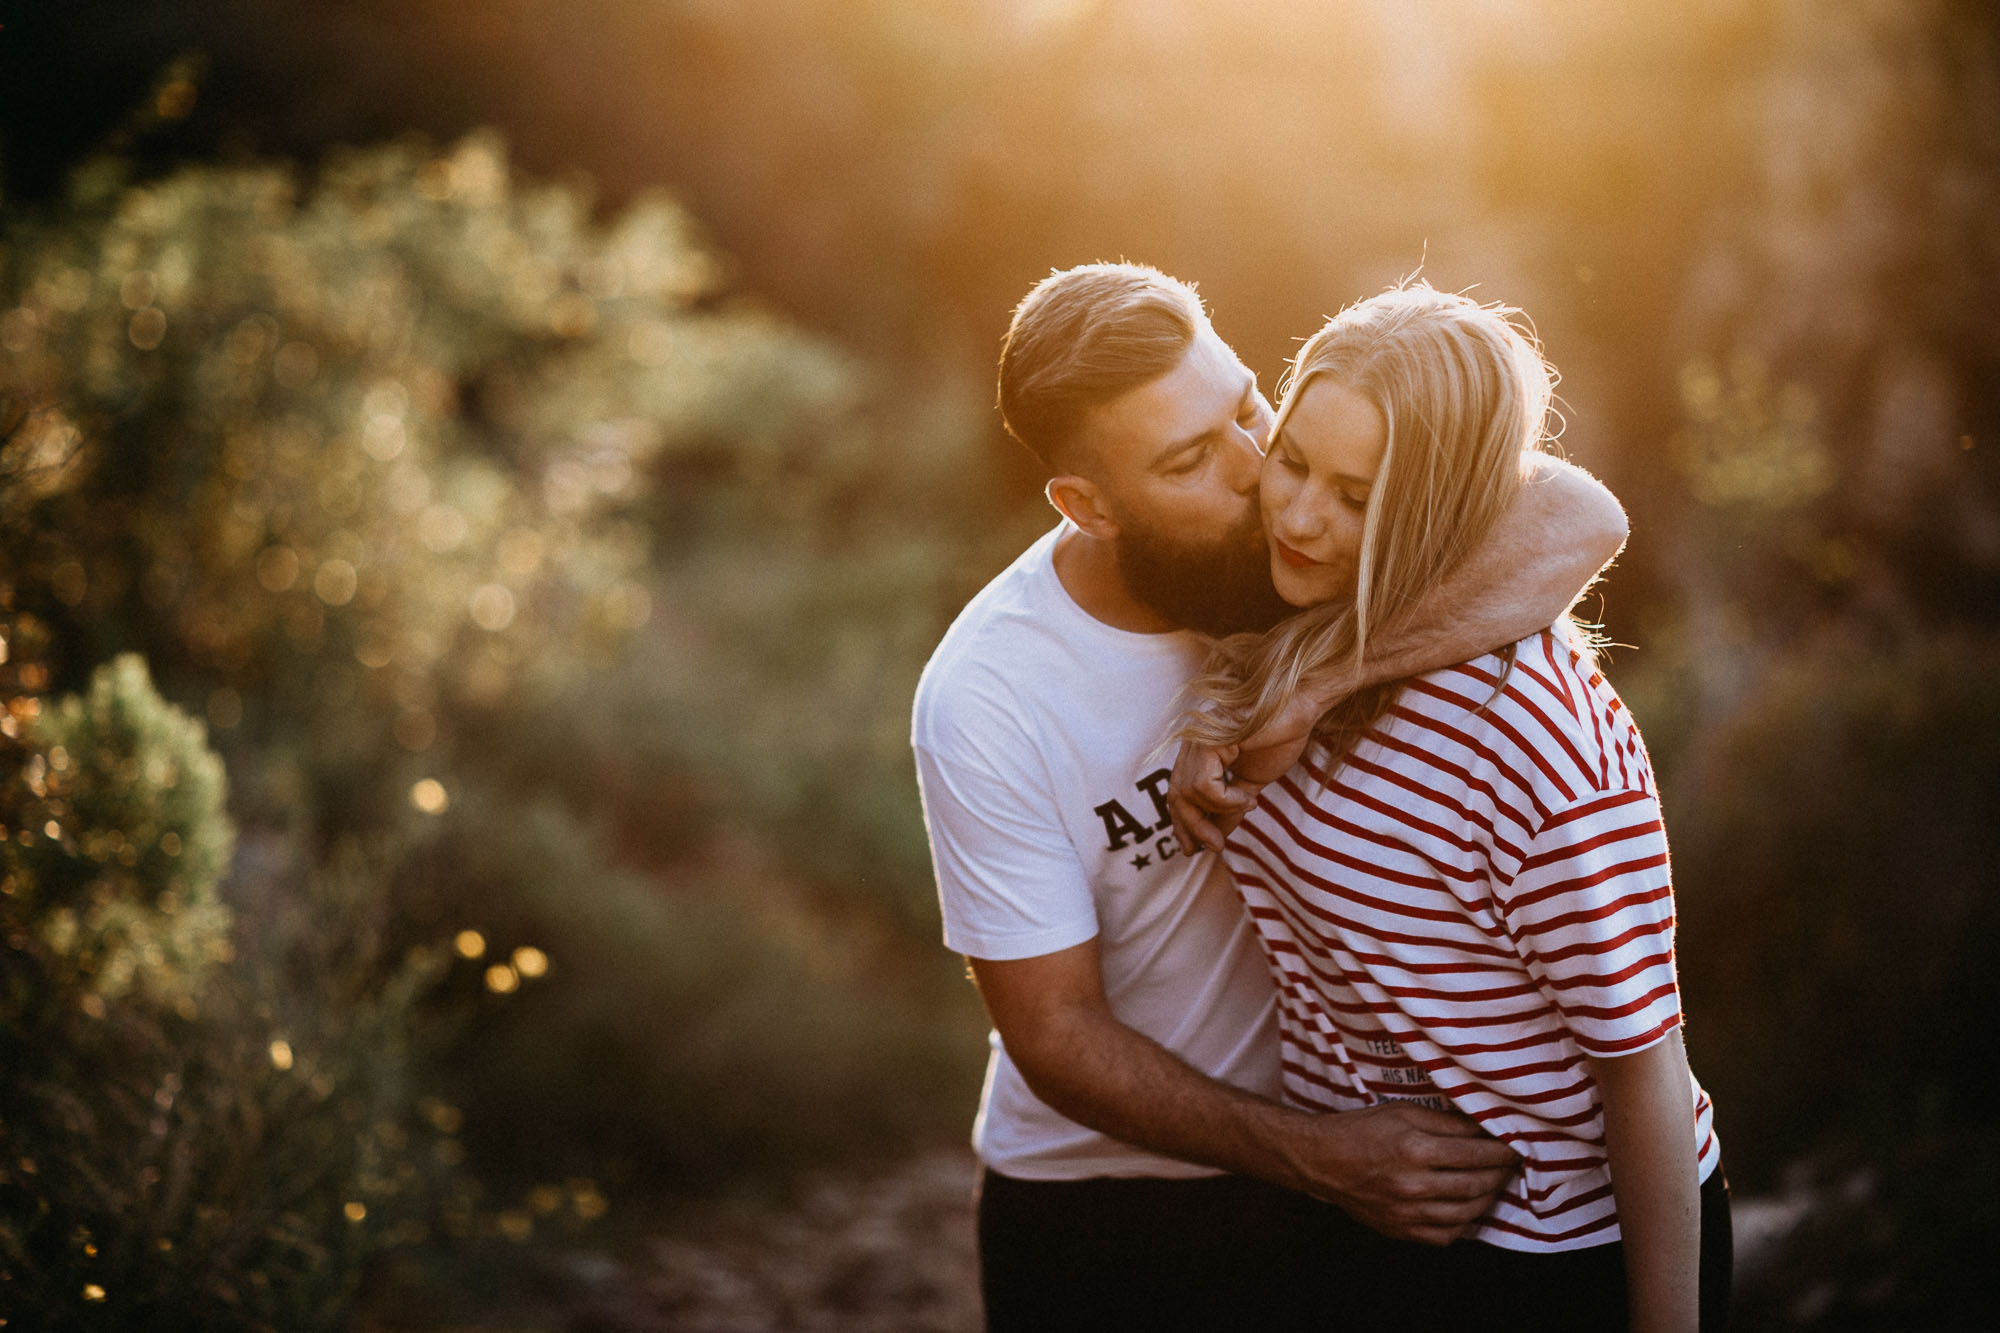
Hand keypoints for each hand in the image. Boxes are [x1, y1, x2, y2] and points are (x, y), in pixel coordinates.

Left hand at [1167, 692, 1323, 854]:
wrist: (1301, 712)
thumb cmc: (1280, 739)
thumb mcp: (1250, 786)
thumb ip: (1231, 808)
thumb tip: (1217, 839)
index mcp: (1199, 751)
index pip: (1178, 792)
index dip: (1182, 823)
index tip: (1192, 849)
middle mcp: (1192, 744)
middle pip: (1178, 795)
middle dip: (1193, 826)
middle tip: (1215, 847)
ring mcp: (1198, 739)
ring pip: (1190, 792)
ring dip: (1219, 811)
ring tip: (1248, 805)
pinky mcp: (1210, 740)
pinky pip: (1205, 785)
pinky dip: (1227, 800)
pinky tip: (1248, 797)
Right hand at [1285, 1102, 1519, 1246]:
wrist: (1322, 1160)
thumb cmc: (1362, 1129)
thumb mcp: (1403, 1112)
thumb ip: (1447, 1123)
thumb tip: (1487, 1129)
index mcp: (1414, 1149)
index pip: (1476, 1153)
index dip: (1503, 1150)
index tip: (1517, 1145)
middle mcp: (1413, 1184)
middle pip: (1476, 1184)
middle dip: (1501, 1173)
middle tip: (1510, 1163)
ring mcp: (1407, 1212)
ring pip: (1467, 1212)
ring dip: (1488, 1197)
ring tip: (1493, 1183)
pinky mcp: (1400, 1230)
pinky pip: (1445, 1235)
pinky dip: (1464, 1223)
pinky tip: (1467, 1207)